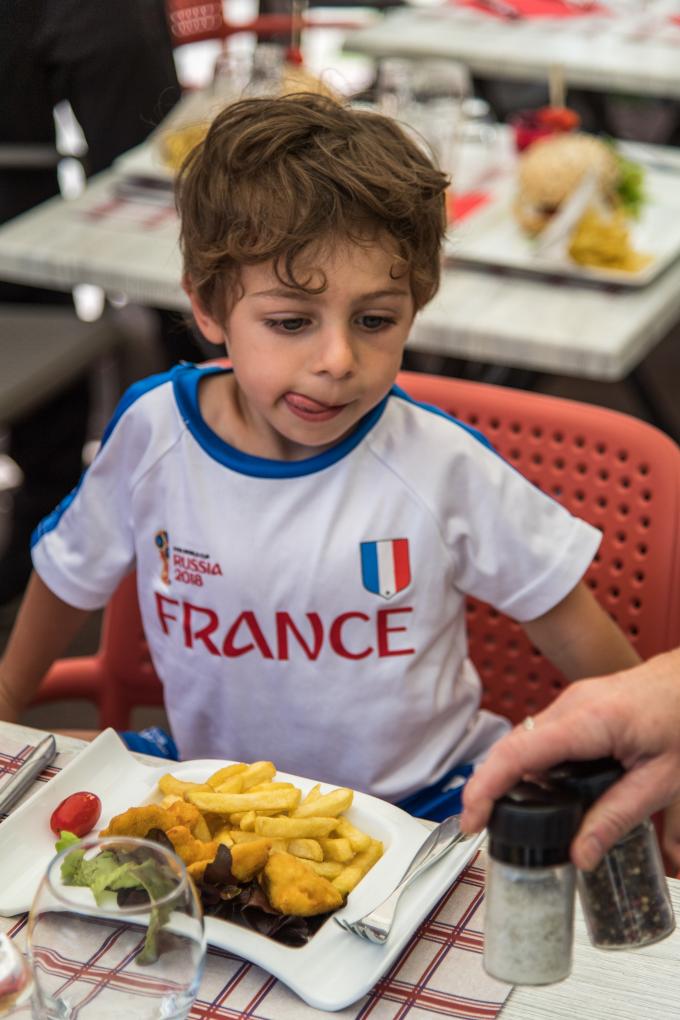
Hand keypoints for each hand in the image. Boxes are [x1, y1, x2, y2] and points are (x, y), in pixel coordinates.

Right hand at [460, 649, 679, 869]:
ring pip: (520, 738)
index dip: (486, 787)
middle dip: (486, 785)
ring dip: (504, 773)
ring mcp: (569, 702)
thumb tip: (580, 855)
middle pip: (510, 746)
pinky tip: (534, 789)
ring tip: (500, 814)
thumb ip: (617, 818)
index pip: (518, 753)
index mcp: (589, 721)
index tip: (472, 818)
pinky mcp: (574, 706)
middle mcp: (571, 705)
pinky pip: (537, 734)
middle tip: (480, 826)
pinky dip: (524, 761)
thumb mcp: (660, 781)